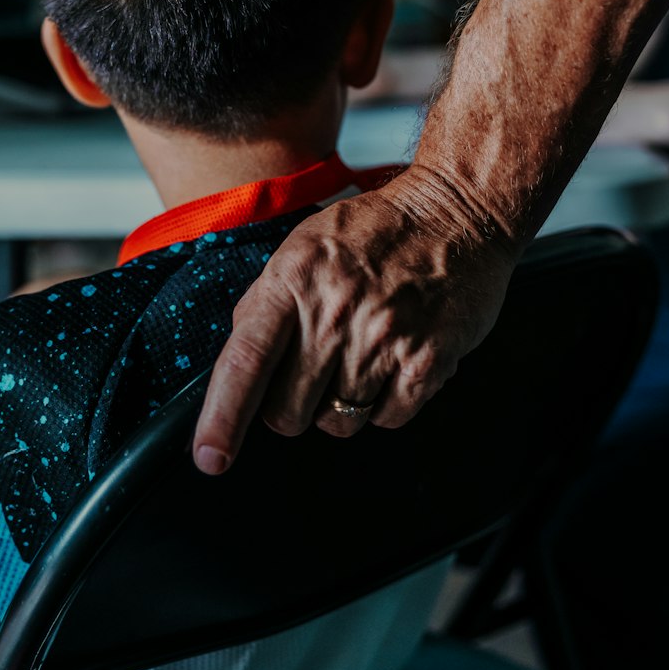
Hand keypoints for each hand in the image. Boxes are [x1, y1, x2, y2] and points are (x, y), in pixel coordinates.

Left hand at [193, 167, 516, 473]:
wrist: (458, 212)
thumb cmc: (378, 229)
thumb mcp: (306, 245)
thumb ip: (268, 300)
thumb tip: (238, 360)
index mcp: (295, 279)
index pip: (245, 361)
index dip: (222, 416)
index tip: (211, 456)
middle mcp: (336, 312)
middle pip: (287, 411)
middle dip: (291, 407)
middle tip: (313, 371)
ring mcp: (383, 339)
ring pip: (338, 422)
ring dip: (342, 404)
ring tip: (362, 355)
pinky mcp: (427, 361)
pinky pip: (388, 420)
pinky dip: (386, 404)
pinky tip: (394, 361)